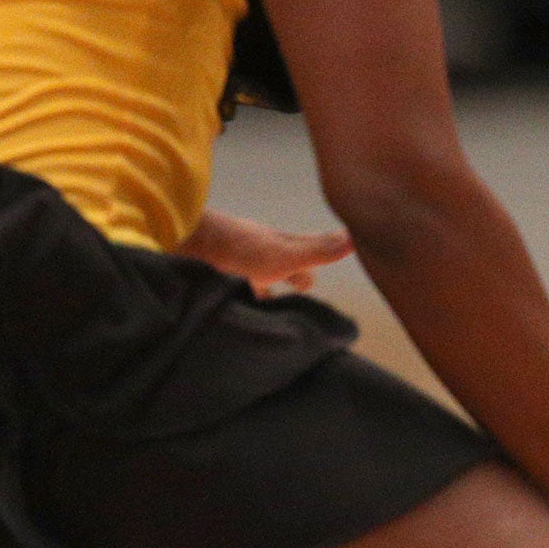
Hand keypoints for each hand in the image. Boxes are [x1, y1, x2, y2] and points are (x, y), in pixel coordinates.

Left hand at [181, 208, 353, 296]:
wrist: (192, 245)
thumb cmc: (242, 250)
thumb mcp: (287, 254)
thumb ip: (318, 250)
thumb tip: (356, 237)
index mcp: (284, 247)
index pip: (311, 250)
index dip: (326, 251)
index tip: (342, 251)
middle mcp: (265, 253)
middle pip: (287, 264)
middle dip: (297, 274)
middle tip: (308, 286)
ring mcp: (241, 264)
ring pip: (262, 277)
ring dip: (270, 287)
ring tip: (275, 305)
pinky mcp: (221, 276)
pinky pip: (240, 289)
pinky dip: (246, 298)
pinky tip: (242, 310)